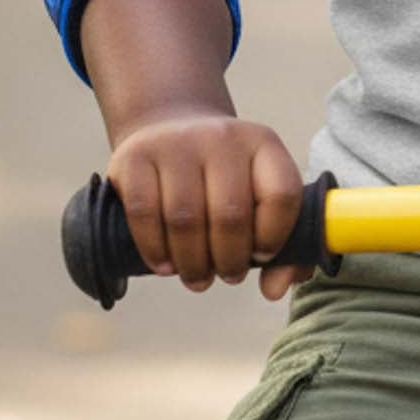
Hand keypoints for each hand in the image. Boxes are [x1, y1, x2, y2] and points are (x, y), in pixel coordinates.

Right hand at [108, 110, 308, 300]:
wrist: (169, 128)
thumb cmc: (223, 179)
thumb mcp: (260, 195)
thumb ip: (285, 247)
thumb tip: (274, 291)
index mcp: (263, 144)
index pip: (282, 194)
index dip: (275, 236)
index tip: (262, 255)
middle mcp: (221, 137)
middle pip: (230, 214)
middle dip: (230, 260)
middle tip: (227, 275)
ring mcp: (175, 143)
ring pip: (185, 219)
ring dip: (192, 263)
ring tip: (197, 277)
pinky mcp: (134, 156)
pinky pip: (144, 213)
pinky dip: (155, 249)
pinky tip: (164, 265)